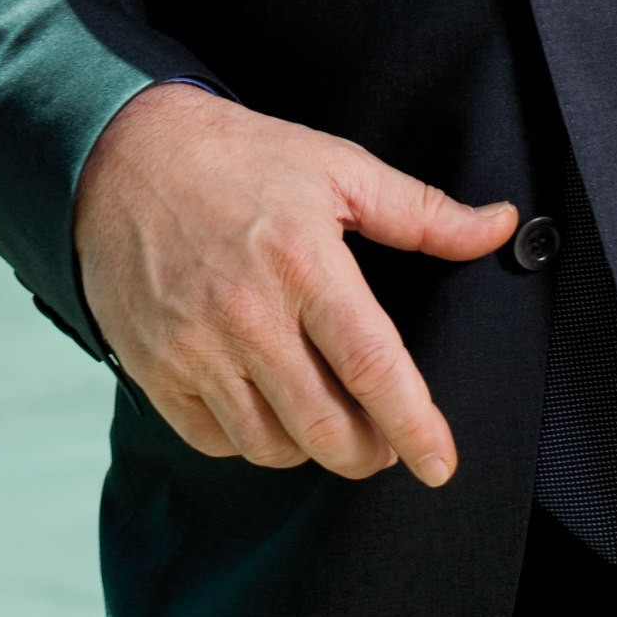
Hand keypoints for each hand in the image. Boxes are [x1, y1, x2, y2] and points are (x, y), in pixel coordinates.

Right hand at [73, 82, 520, 486]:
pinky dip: (249, 441)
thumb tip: (499, 226)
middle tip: (383, 442)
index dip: (415, 427)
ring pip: (272, 446)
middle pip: (326, 428)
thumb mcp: (335, 166)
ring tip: (324, 419)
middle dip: (370, 453)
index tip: (440, 462)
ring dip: (311, 449)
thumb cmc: (235, 158)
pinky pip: (215, 441)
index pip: (373, 367)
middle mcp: (247, 311)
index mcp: (302, 260)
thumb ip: (421, 210)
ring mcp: (194, 345)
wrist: (117, 154)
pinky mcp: (155, 367)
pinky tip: (264, 407)